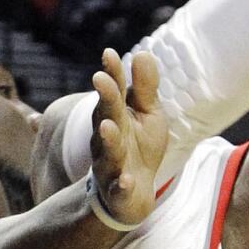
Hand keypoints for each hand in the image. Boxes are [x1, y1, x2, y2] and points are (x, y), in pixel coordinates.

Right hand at [89, 48, 167, 225]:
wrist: (132, 195)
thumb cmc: (140, 148)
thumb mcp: (148, 116)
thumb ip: (145, 89)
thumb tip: (143, 53)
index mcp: (114, 116)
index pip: (112, 91)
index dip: (111, 73)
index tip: (109, 53)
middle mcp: (106, 138)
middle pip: (106, 116)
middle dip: (104, 99)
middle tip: (100, 78)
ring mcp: (110, 165)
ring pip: (108, 152)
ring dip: (108, 139)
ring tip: (109, 127)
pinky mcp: (118, 191)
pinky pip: (119, 188)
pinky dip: (122, 185)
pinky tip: (127, 180)